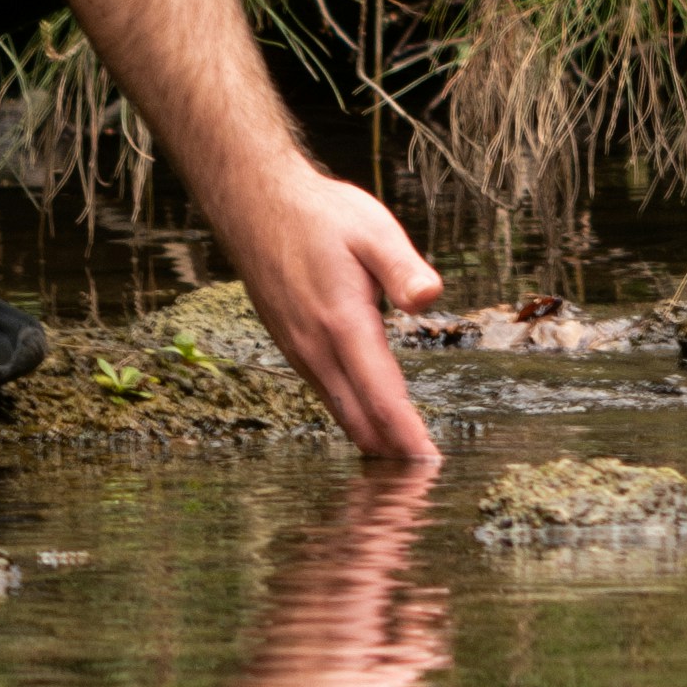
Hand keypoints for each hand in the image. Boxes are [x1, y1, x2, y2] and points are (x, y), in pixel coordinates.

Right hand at [219, 161, 440, 465]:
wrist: (254, 205)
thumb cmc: (319, 214)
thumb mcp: (372, 229)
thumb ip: (403, 268)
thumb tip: (430, 298)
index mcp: (342, 325)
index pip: (382, 398)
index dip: (408, 437)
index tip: (432, 466)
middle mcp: (317, 349)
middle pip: (360, 421)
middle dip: (393, 454)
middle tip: (427, 480)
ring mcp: (300, 352)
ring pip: (341, 413)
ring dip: (373, 441)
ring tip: (406, 466)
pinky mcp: (293, 348)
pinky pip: (327, 397)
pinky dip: (354, 420)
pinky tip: (372, 427)